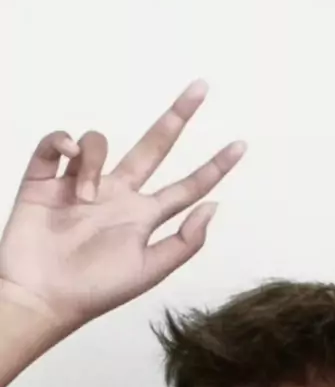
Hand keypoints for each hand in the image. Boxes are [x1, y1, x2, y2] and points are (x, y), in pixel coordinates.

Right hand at [0, 81, 245, 330]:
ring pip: (99, 143)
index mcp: (142, 216)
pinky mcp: (44, 181)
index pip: (186, 186)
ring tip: (84, 197)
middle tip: (201, 88)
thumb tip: (214, 205)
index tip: (241, 146)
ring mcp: (81, 185)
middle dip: (177, 117)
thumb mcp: (149, 272)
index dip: (214, 167)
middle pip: (153, 147)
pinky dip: (62, 141)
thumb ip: (185, 242)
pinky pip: (55, 144)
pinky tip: (68, 156)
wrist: (40, 298)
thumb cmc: (93, 291)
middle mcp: (116, 195)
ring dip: (96, 162)